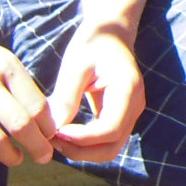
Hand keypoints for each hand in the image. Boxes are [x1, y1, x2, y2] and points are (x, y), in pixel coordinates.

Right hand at [0, 19, 54, 166]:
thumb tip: (47, 122)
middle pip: (20, 125)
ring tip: (15, 158)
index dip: (48, 127)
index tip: (52, 138)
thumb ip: (19, 86)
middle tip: (44, 158)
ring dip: (9, 155)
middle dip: (37, 147)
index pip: (37, 105)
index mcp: (5, 65)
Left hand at [47, 25, 146, 162]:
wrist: (111, 34)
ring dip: (81, 151)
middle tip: (50, 140)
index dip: (82, 138)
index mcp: (128, 90)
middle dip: (79, 151)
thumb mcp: (76, 65)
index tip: (55, 132)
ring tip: (54, 137)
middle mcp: (135, 106)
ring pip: (108, 149)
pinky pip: (105, 142)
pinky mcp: (120, 118)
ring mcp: (130, 114)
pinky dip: (84, 145)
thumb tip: (51, 129)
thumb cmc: (93, 43)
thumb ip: (66, 97)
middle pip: (111, 147)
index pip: (110, 129)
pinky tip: (63, 133)